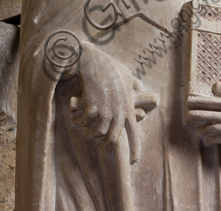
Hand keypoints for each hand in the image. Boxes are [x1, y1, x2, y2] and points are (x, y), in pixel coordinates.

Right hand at [72, 45, 154, 162]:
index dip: (135, 147)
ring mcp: (104, 108)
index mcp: (128, 105)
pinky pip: (86, 123)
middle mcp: (117, 109)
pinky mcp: (91, 106)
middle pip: (114, 137)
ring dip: (92, 134)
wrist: (93, 62)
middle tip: (104, 152)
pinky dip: (81, 124)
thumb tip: (141, 88)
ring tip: (88, 132)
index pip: (134, 131)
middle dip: (109, 147)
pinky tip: (79, 120)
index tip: (134, 160)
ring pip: (98, 132)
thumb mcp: (128, 75)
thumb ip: (136, 84)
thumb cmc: (111, 67)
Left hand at [185, 82, 220, 148]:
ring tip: (195, 128)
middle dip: (195, 115)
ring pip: (213, 128)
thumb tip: (215, 85)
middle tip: (186, 116)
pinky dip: (211, 139)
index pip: (212, 101)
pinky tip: (206, 138)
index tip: (188, 101)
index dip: (198, 101)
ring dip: (202, 129)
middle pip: (209, 115)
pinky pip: (220, 139)